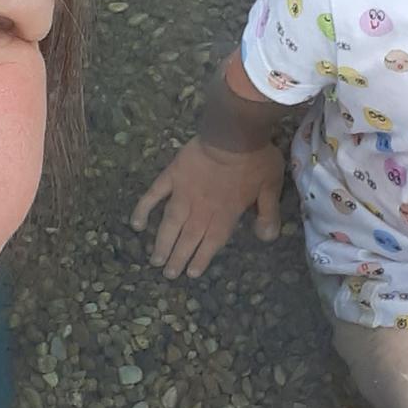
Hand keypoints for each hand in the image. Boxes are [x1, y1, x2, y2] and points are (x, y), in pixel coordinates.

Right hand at [130, 137, 284, 278]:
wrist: (233, 134)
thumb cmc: (255, 159)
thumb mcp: (271, 187)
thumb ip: (268, 213)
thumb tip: (266, 237)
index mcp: (224, 215)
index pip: (211, 243)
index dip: (200, 259)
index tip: (191, 273)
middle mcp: (201, 211)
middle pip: (187, 239)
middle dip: (177, 258)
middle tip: (168, 274)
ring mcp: (183, 194)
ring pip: (169, 225)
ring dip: (162, 244)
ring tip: (155, 260)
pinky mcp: (171, 177)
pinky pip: (153, 196)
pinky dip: (143, 210)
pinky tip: (136, 224)